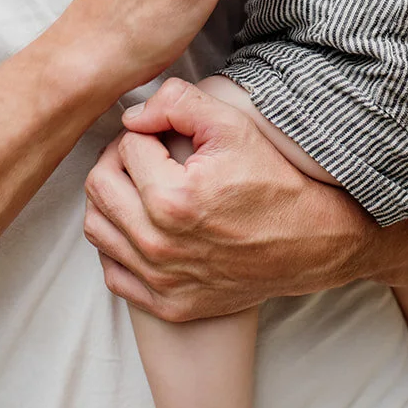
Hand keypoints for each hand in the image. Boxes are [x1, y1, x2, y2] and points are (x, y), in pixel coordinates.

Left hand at [83, 78, 365, 319]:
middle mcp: (159, 245)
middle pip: (99, 186)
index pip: (125, 147)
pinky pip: (113, 272)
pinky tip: (143, 226)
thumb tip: (131, 117)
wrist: (309, 243)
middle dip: (118, 160)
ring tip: (141, 187)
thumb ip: (176, 103)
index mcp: (172, 199)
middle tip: (146, 155)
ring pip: (97, 228)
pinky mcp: (167, 304)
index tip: (165, 138)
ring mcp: (161, 280)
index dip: (145, 132)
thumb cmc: (272, 181)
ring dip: (112, 200)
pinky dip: (119, 246)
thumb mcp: (231, 125)